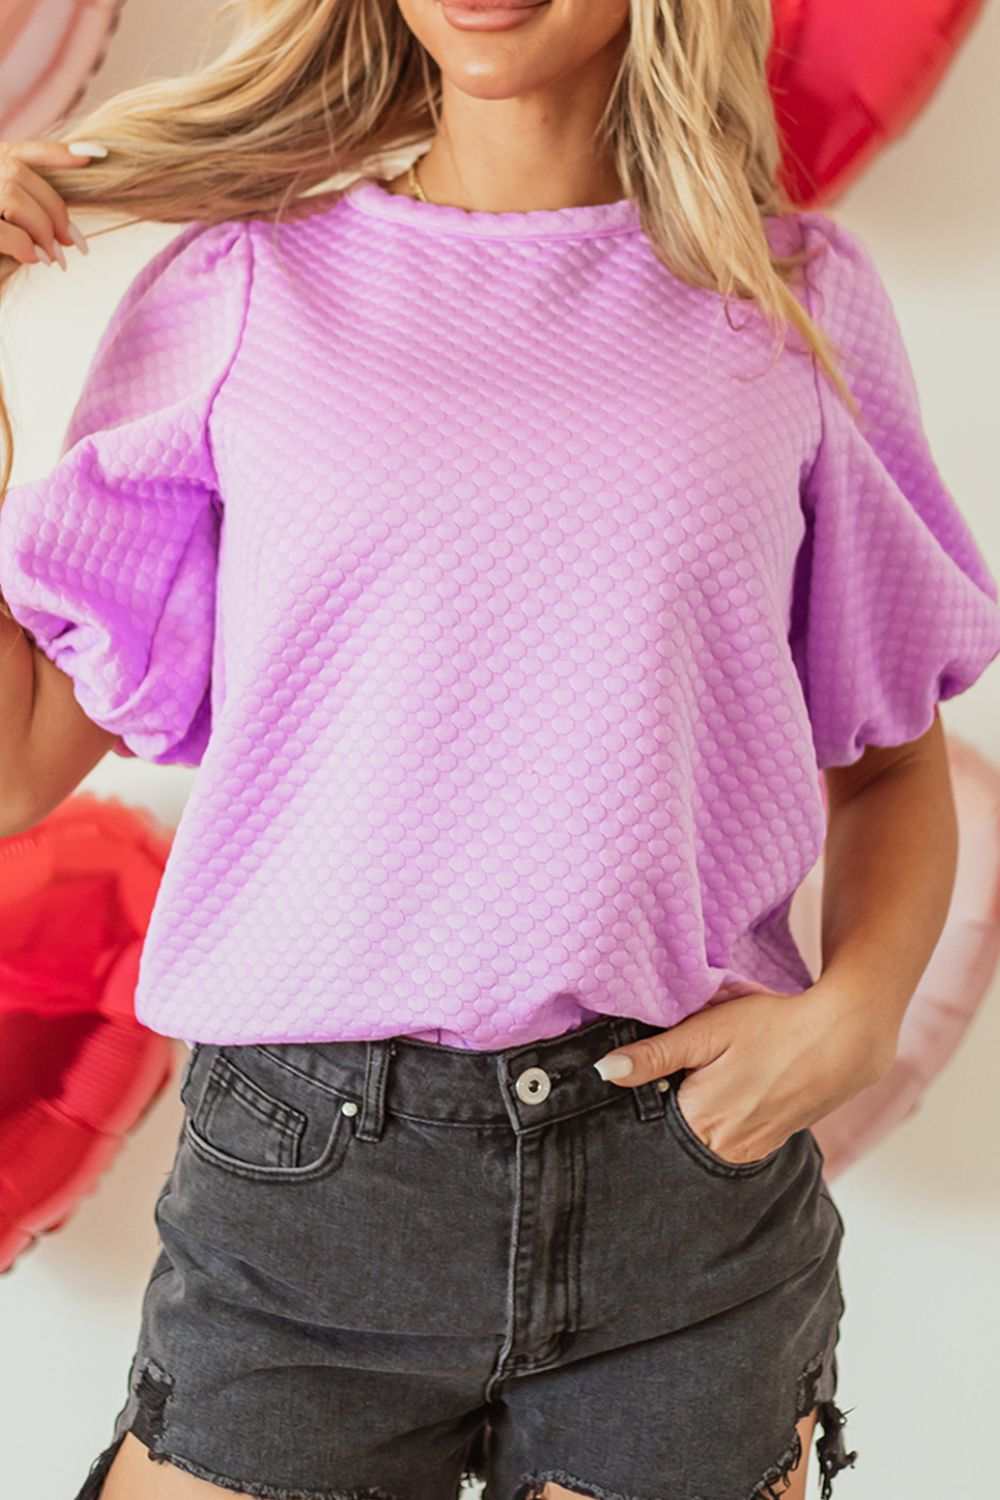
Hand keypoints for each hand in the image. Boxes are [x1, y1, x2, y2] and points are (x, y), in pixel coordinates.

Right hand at [0, 138, 103, 270]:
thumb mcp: (9, 221)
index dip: (58, 152)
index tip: (95, 154)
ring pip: (13, 197)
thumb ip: (29, 211)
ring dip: (42, 229)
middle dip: (55, 211)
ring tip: (52, 257)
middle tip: (74, 244)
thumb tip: (66, 231)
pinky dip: (23, 244)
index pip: (23, 151)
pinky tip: (33, 258)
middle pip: (20, 175)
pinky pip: (1, 229)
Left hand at [593, 981, 897, 1165]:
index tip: (660, 1068)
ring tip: (725, 1070)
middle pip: (675, 1128)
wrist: (843, 1039)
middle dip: (676, 1098)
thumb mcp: (707, 1032)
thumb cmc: (773, 1027)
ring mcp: (749, 1152)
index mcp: (699, 1123)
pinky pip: (731, 1136)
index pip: (648, 1120)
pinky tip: (742, 1083)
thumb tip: (605, 1071)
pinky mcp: (770, 1145)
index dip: (649, 1091)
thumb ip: (655, 1056)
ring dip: (703, 1106)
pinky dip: (727, 1113)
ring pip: (703, 1133)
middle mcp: (723, 1149)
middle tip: (698, 1063)